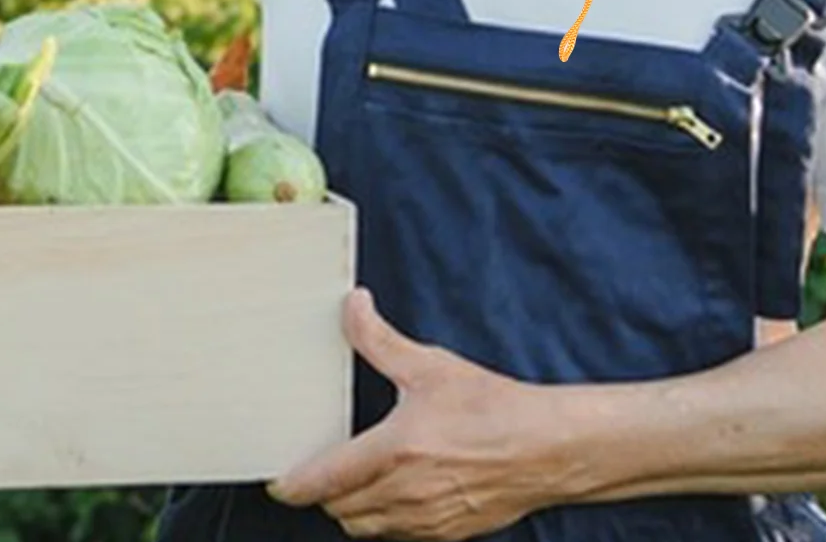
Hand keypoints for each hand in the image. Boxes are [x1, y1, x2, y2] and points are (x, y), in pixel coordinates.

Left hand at [266, 287, 557, 539]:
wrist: (546, 448)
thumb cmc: (492, 407)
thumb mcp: (430, 364)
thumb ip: (380, 339)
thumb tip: (352, 307)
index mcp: (394, 452)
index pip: (323, 482)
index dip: (292, 485)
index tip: (279, 481)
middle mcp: (404, 494)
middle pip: (339, 511)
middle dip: (325, 494)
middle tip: (323, 468)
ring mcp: (425, 521)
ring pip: (367, 528)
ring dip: (354, 508)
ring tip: (358, 478)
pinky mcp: (446, 533)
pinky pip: (398, 536)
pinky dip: (387, 518)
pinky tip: (399, 490)